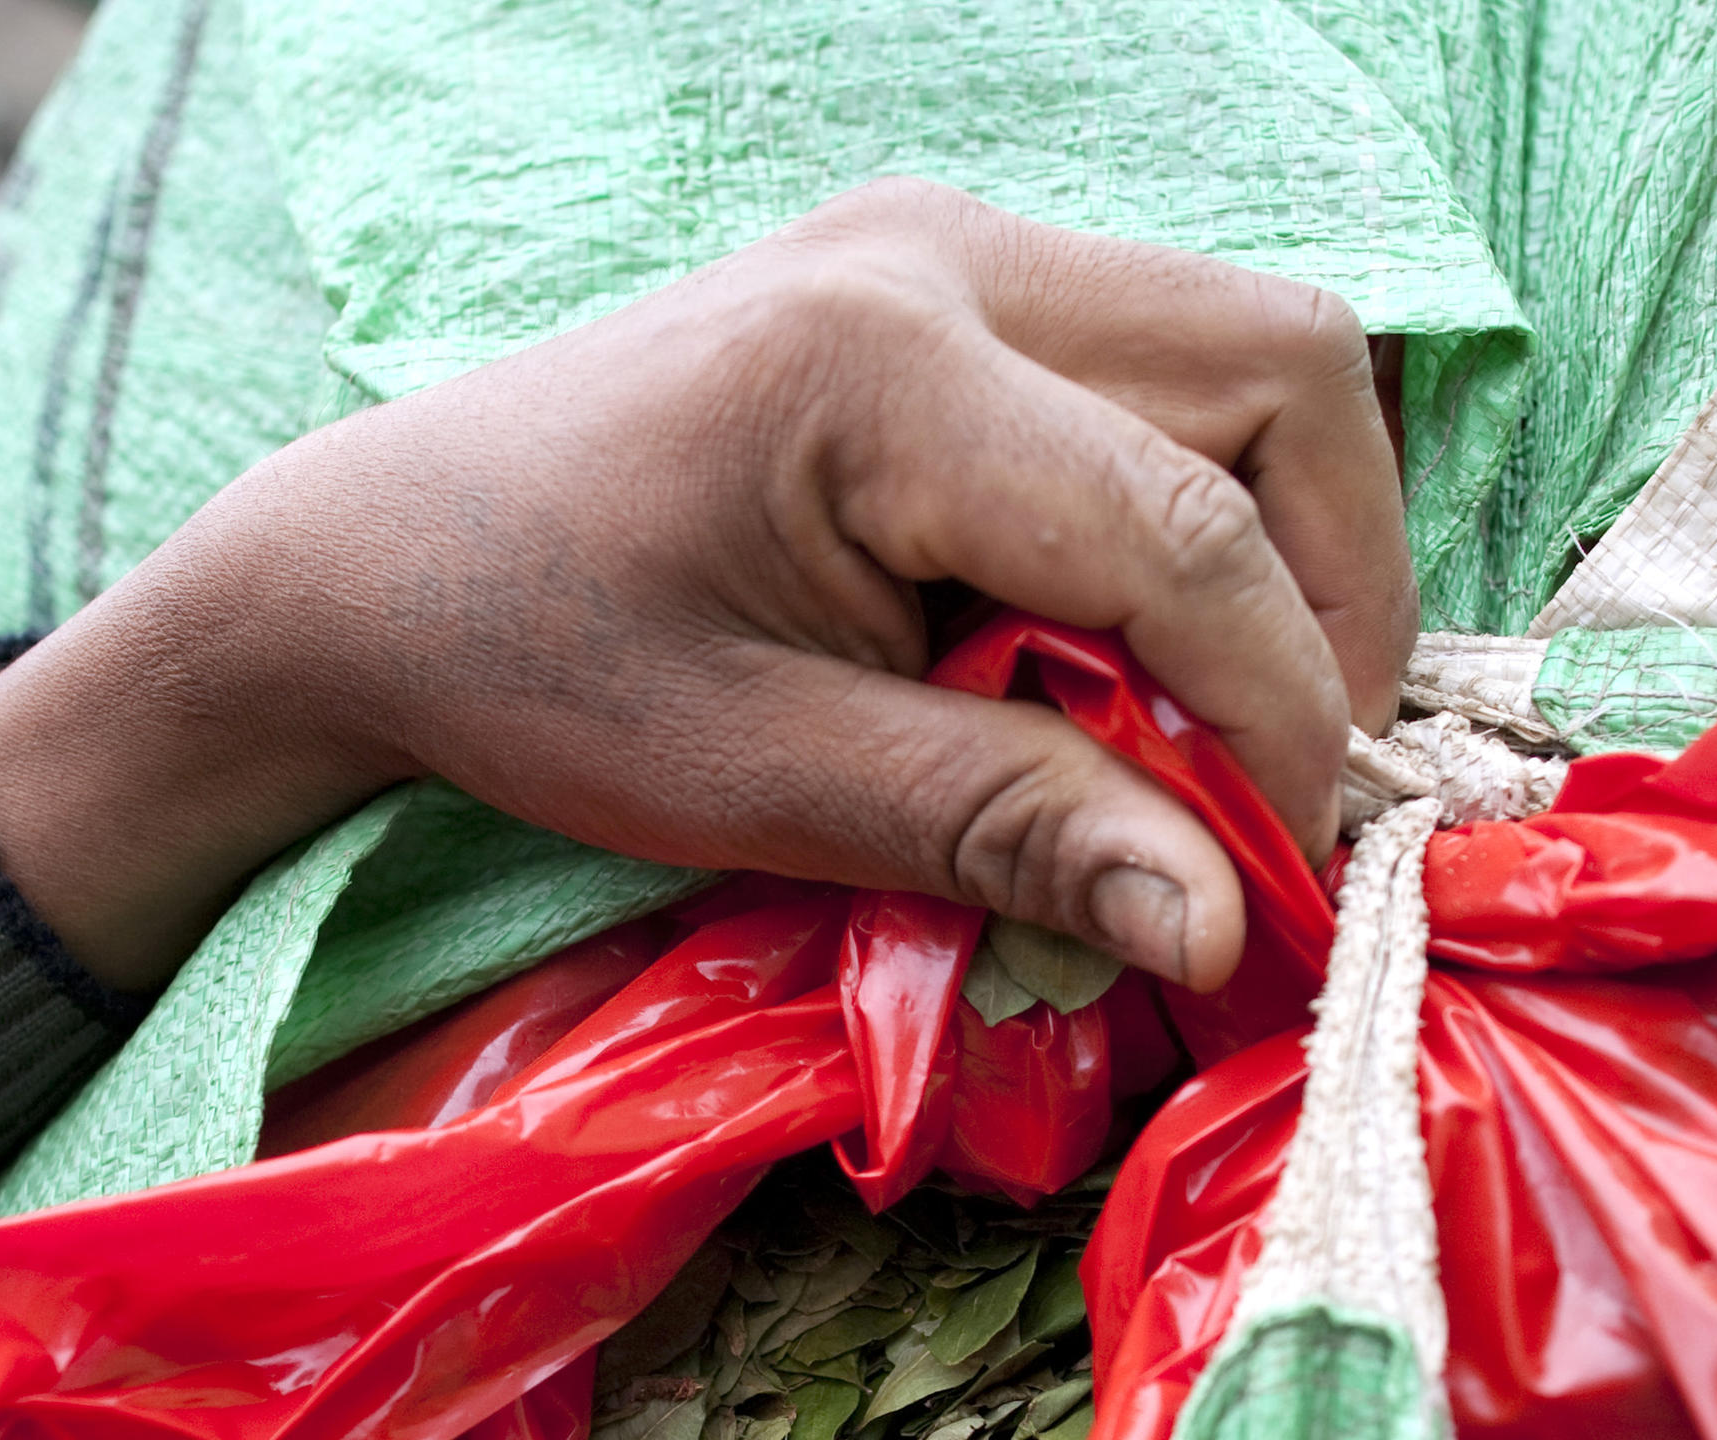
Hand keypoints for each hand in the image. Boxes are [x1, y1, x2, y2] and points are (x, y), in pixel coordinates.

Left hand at [0, 177, 1412, 995]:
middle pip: (1286, 373)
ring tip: (1213, 718)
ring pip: (1254, 354)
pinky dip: (1200, 508)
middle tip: (1286, 773)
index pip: (1189, 538)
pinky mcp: (949, 277)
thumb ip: (1009, 830)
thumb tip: (1223, 921)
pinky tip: (1121, 643)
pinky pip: (1164, 367)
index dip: (1283, 721)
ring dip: (1283, 545)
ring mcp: (951, 242)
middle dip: (1333, 591)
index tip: (1291, 877)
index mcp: (881, 367)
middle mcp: (944, 252)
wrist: (382, 561)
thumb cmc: (541, 668)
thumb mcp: (765, 782)